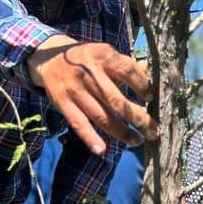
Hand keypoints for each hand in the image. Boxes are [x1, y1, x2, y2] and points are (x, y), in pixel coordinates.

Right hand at [27, 36, 156, 154]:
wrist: (48, 58)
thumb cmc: (87, 59)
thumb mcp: (104, 53)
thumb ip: (126, 65)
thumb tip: (150, 77)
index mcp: (103, 56)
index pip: (128, 72)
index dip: (143, 86)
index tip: (150, 98)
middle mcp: (89, 73)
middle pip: (118, 100)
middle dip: (139, 118)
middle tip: (154, 131)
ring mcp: (75, 90)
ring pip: (102, 116)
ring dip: (122, 132)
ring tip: (137, 140)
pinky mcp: (63, 103)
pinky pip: (78, 123)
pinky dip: (90, 138)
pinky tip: (102, 150)